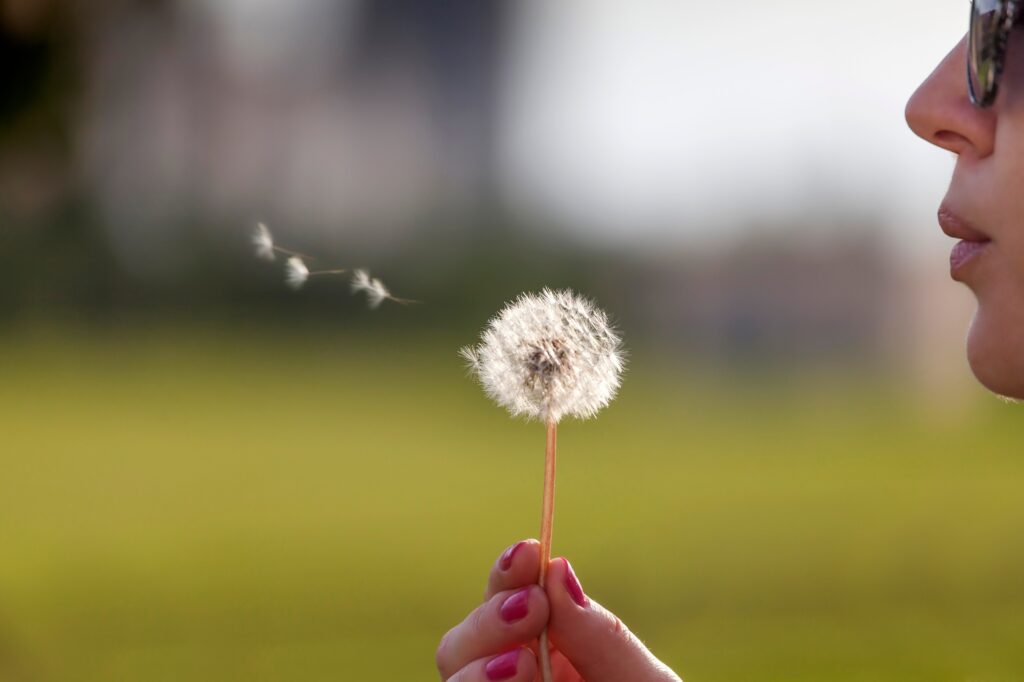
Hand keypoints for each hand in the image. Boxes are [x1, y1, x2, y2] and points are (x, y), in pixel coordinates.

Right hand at [436, 539, 680, 681]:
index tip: (529, 550)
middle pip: (462, 648)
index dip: (507, 573)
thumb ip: (604, 639)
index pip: (507, 606)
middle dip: (488, 621)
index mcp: (551, 661)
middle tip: (531, 611)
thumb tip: (557, 568)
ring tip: (520, 667)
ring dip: (475, 671)